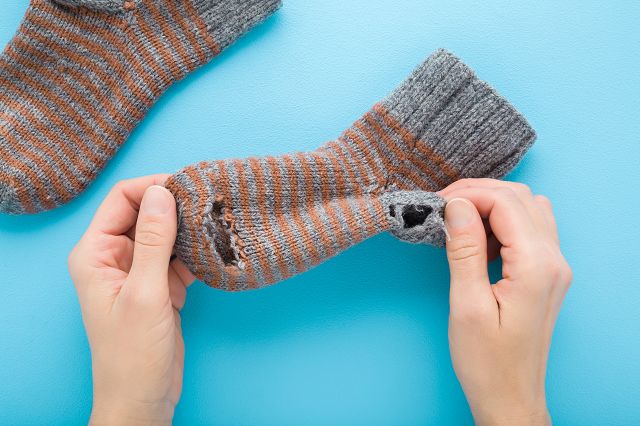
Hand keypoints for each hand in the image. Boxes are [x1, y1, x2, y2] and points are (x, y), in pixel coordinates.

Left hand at [68, 175, 195, 424]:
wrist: (143, 397)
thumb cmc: (134, 353)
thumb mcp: (146, 293)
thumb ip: (154, 240)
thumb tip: (162, 192)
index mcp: (95, 253)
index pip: (122, 199)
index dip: (154, 188)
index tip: (188, 188)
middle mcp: (113, 256)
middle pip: (145, 212)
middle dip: (176, 207)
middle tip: (210, 204)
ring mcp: (138, 270)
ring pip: (165, 233)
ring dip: (189, 230)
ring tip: (217, 225)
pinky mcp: (158, 284)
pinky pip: (177, 256)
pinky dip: (195, 253)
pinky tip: (215, 251)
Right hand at [438, 179, 571, 425]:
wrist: (510, 396)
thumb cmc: (487, 361)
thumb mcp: (467, 305)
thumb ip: (464, 250)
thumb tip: (457, 205)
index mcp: (536, 266)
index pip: (506, 203)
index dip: (468, 194)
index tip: (436, 203)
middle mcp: (554, 260)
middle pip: (520, 198)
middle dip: (478, 193)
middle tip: (442, 206)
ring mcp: (555, 266)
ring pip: (528, 207)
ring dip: (492, 203)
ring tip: (459, 220)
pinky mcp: (547, 273)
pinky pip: (530, 228)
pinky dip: (503, 220)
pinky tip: (479, 238)